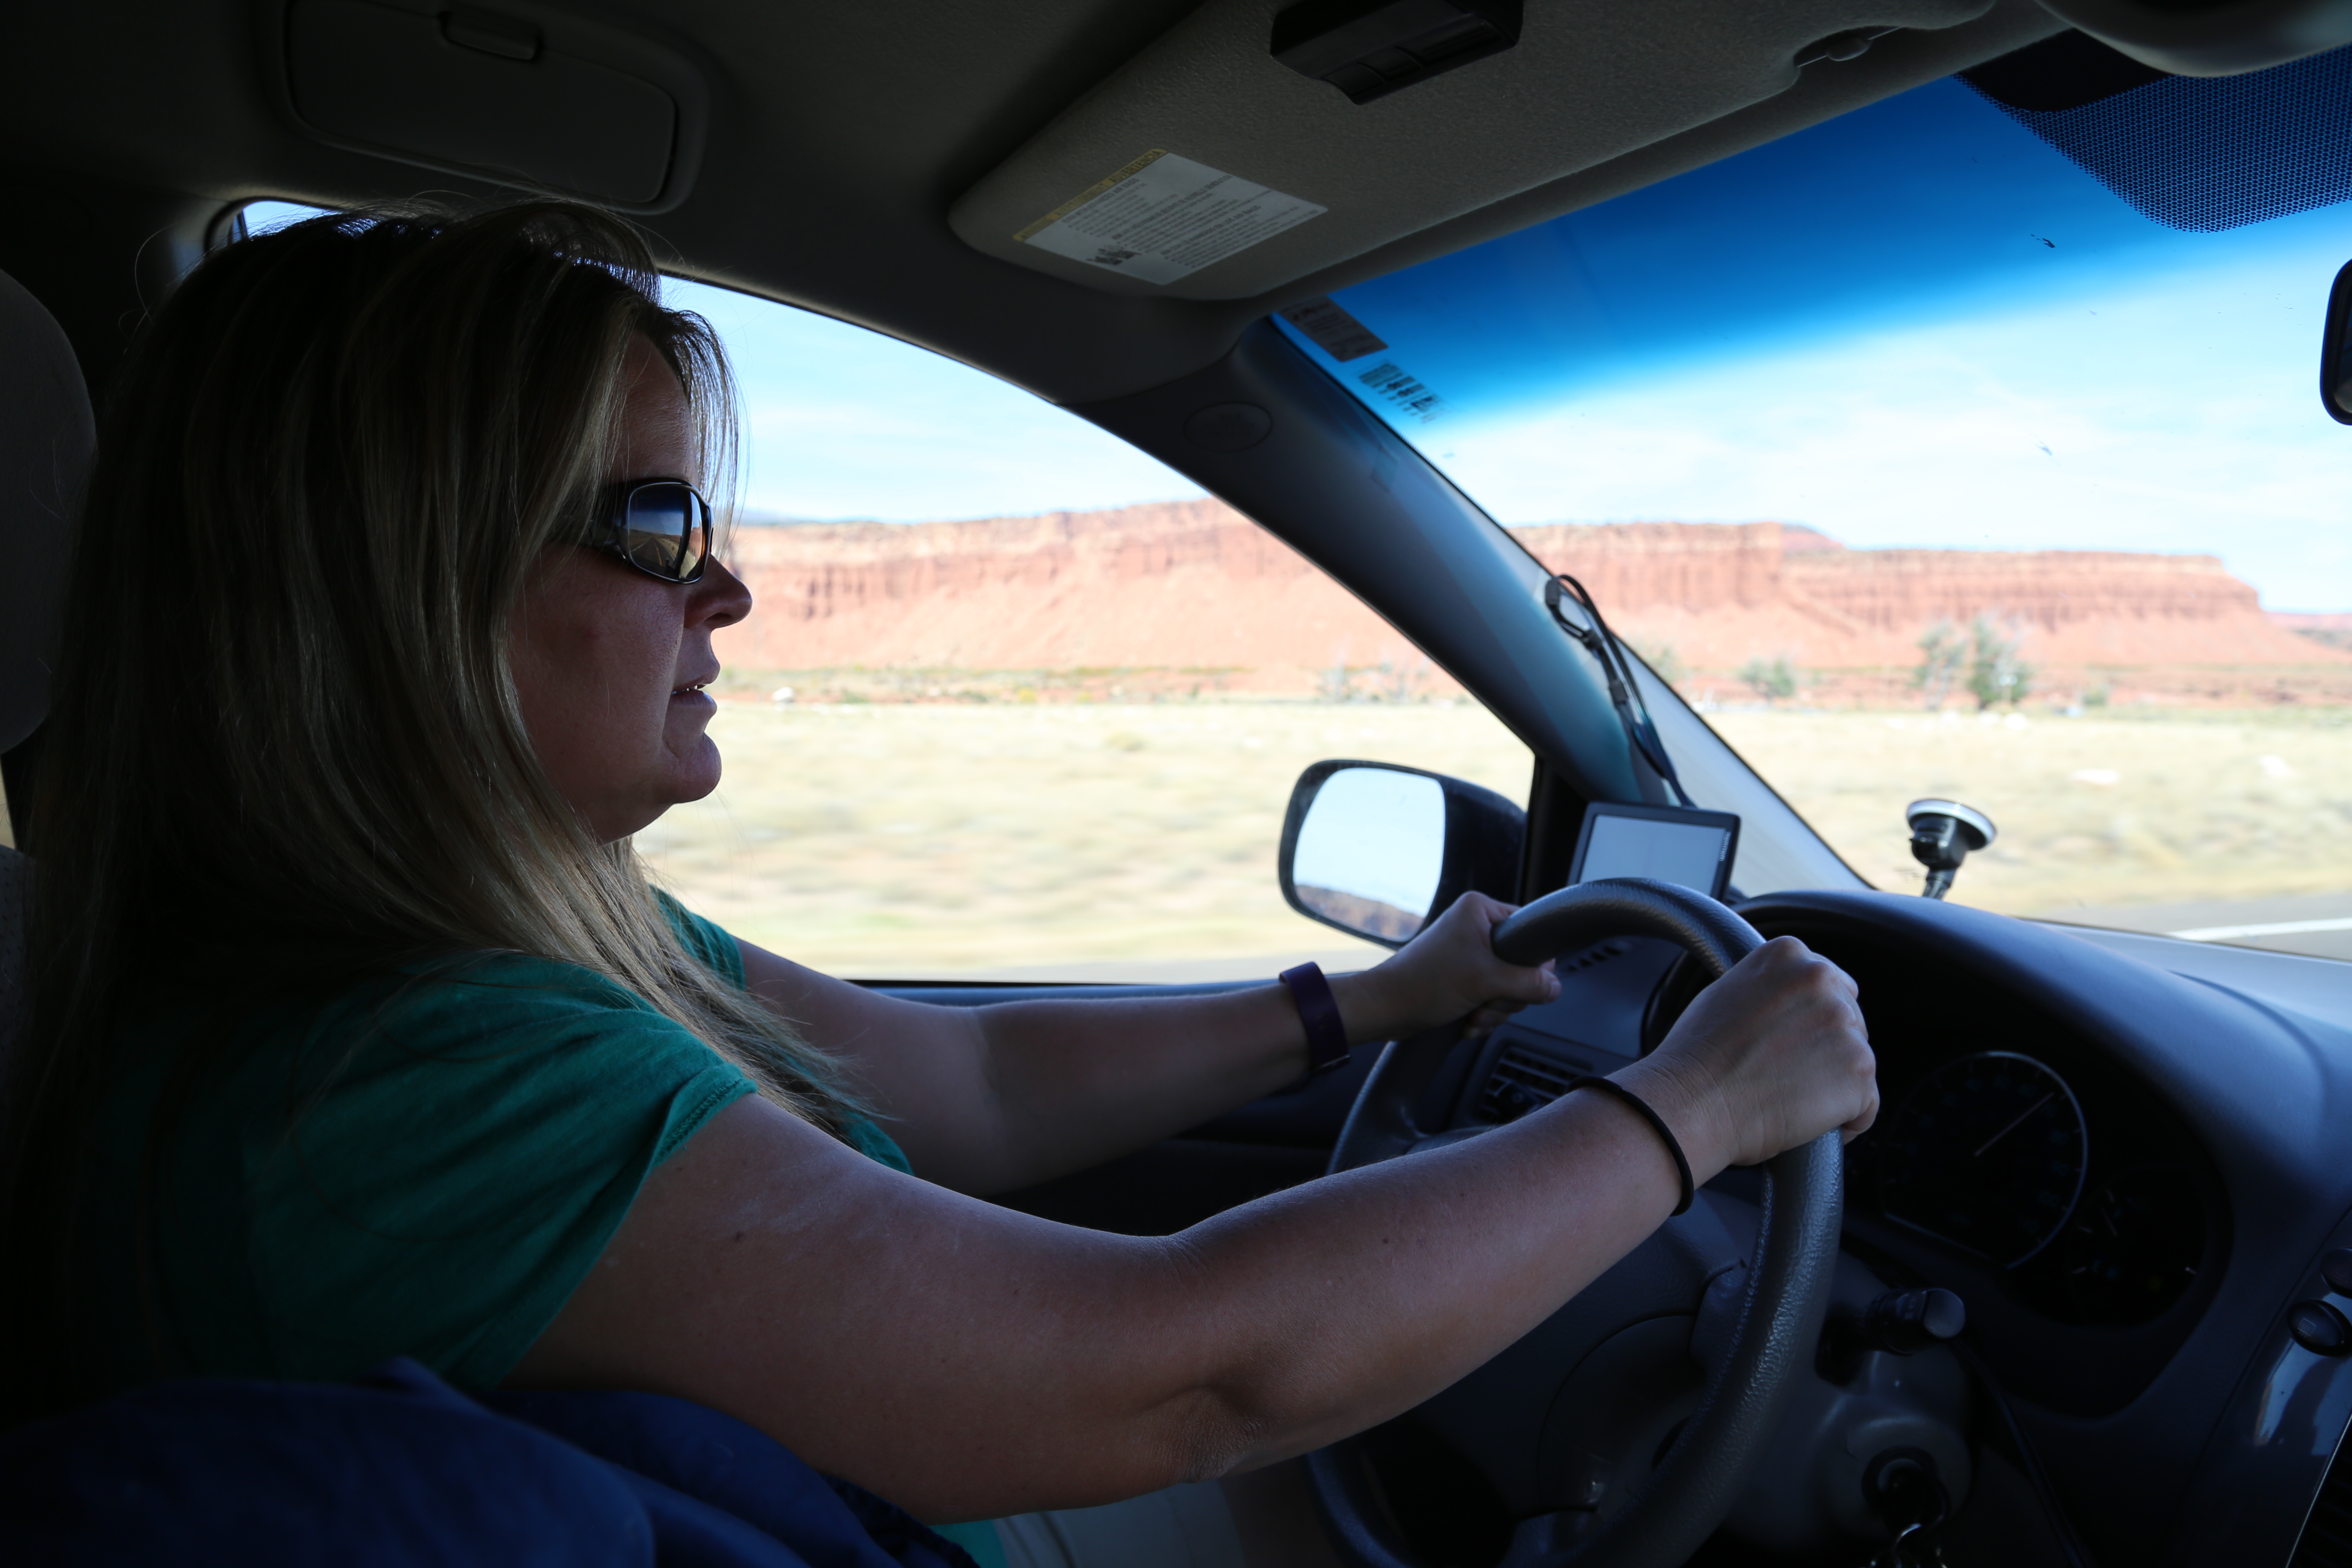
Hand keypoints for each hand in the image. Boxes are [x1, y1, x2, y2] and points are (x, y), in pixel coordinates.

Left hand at [1332, 892, 1559, 1044]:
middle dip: (1507, 994)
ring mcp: (1468, 955)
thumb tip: (1555, 987)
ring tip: (1473, 1012)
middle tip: (1486, 999)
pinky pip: (1492, 998)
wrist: (1386, 1008)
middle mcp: (1474, 927)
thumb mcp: (1486, 980)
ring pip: (1508, 986)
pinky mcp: (1462, 978)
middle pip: (1522, 965)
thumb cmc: (1423, 983)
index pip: (1529, 931)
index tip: (1519, 981)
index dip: (1531, 963)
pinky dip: (1483, 1015)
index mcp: (1479, 910)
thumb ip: (1528, 982)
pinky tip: (1468, 1021)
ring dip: (1495, 1009)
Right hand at [1615, 936, 1876, 1177]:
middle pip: (1850, 1021)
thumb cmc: (1695, 1058)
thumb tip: (1788, 1003)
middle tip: (1783, 1075)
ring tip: (1787, 1100)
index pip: (1829, 985)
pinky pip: (1866, 1105)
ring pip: (1856, 1063)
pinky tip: (1806, 1123)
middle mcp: (1822, 980)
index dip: (1810, 1021)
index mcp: (1789, 955)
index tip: (1789, 1043)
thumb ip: (1768, 987)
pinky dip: (1844, 1121)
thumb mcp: (1725, 994)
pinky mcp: (1859, 1071)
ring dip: (1832, 1085)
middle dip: (1825, 1050)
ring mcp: (1845, 1025)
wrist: (1691, 1103)